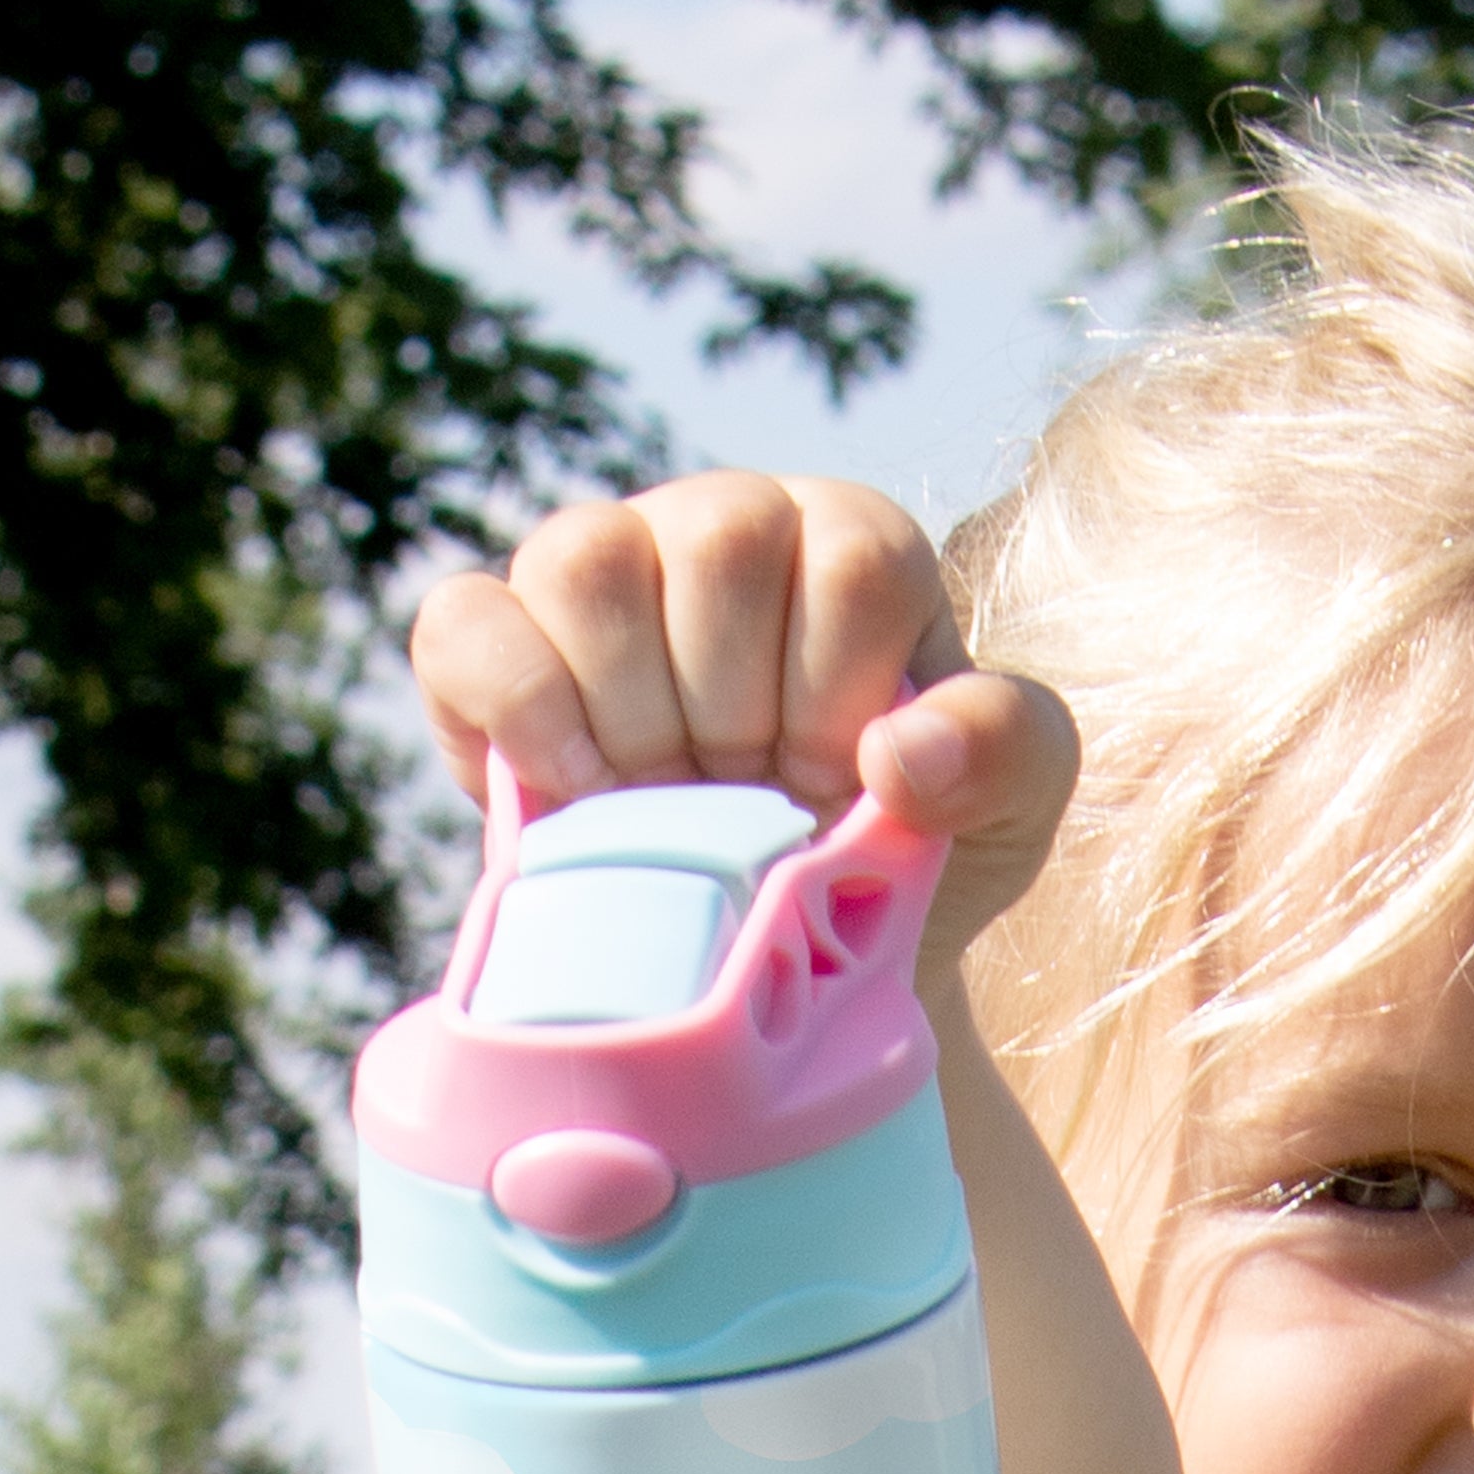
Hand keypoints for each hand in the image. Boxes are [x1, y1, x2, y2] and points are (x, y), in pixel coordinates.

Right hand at [407, 471, 1074, 970]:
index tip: (835, 785)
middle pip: (720, 542)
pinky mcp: (491, 634)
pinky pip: (468, 623)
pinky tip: (573, 788)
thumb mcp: (1005, 816)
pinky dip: (517, 710)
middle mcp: (725, 524)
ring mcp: (602, 566)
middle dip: (743, 710)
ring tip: (666, 801)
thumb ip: (1006, 754)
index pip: (852, 559)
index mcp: (852, 548)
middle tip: (750, 801)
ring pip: (589, 560)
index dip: (840, 695)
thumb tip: (898, 753)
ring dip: (636, 713)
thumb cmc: (896, 856)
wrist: (769, 948)